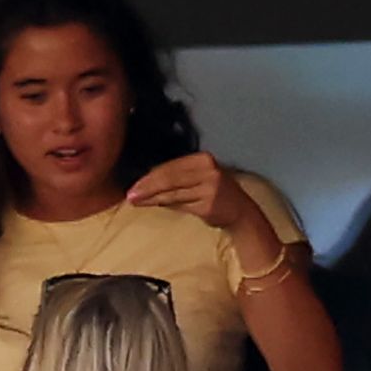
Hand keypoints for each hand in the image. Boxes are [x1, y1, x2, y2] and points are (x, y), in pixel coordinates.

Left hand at [126, 151, 256, 231]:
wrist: (240, 211)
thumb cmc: (215, 193)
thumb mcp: (199, 178)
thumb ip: (178, 177)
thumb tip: (147, 181)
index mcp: (203, 159)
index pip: (170, 167)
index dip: (150, 176)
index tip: (134, 185)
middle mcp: (207, 171)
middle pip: (170, 179)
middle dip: (147, 188)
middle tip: (130, 195)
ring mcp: (209, 188)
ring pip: (173, 193)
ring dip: (152, 198)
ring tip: (137, 202)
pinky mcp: (208, 205)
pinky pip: (181, 205)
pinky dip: (166, 205)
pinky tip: (155, 205)